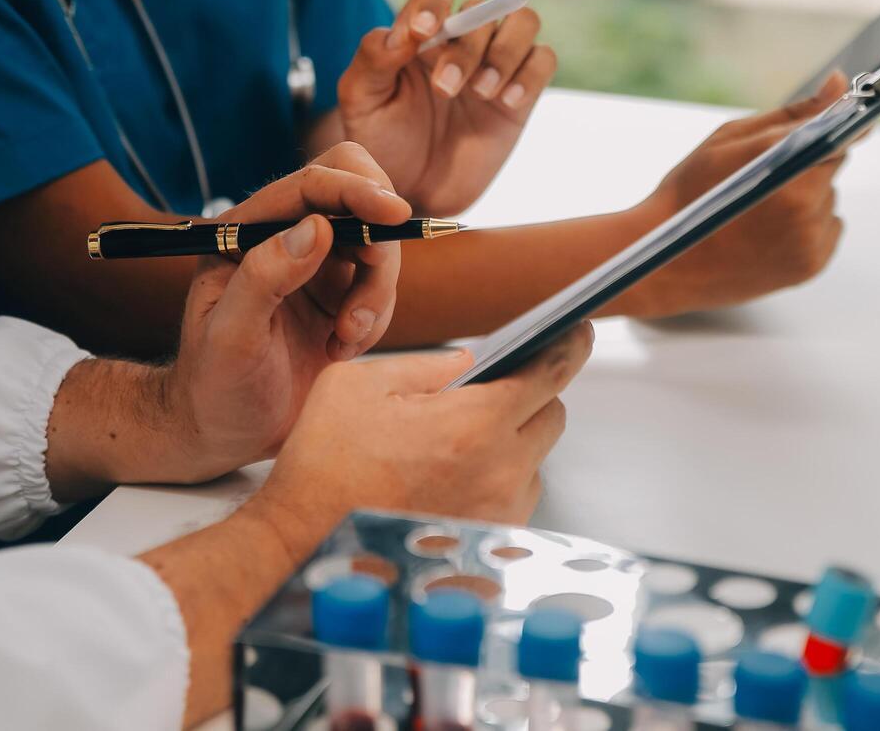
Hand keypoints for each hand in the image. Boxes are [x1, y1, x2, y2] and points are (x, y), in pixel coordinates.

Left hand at [164, 143, 411, 481]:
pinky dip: (376, 319)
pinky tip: (340, 351)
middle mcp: (282, 238)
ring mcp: (315, 266)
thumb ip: (264, 277)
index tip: (394, 213)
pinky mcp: (340, 295)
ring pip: (377, 248)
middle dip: (376, 246)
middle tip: (365, 302)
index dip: (356, 190)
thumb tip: (316, 228)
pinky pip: (382, 288)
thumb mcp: (230, 336)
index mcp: (244, 232)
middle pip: (356, 202)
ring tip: (342, 343)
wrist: (227, 432)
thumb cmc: (214, 386)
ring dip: (374, 296)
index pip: (310, 186)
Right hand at [248, 323, 594, 544]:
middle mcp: (500, 473)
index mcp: (472, 425)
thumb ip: (426, 366)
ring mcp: (499, 516)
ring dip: (509, 445)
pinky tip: (447, 482)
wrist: (302, 545)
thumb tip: (470, 363)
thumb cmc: (323, 464)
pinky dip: (493, 484)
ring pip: (533, 462)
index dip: (569, 346)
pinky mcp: (491, 548)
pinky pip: (513, 501)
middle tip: (489, 393)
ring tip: (454, 447)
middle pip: (551, 417)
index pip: (548, 374)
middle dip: (529, 397)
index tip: (577, 331)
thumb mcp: (358, 384)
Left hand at [336, 0, 556, 215]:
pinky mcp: (520, 96)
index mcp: (421, 33)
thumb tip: (407, 30)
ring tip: (481, 92)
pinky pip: (543, 60)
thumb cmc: (382, 141)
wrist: (410, 192)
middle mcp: (461, 41)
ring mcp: (494, 66)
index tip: (423, 32)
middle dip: (466, 47)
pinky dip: (529, 74)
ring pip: (523, 22)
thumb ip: (374, 56)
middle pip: (482, 9)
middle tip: (445, 90)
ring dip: (505, 52)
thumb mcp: (361, 100)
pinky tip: (506, 103)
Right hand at [626, 73, 850, 316]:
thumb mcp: (730, 141)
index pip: (838, 135)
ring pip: (828, 201)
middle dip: (805, 167)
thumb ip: (792, 114)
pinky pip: (827, 231)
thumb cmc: (688, 195)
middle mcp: (804, 203)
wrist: (665, 263)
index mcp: (785, 165)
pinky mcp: (810, 266)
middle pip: (831, 168)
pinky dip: (807, 228)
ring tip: (758, 211)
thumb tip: (839, 82)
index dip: (824, 132)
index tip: (820, 131)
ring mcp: (809, 239)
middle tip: (761, 179)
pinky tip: (769, 232)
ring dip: (805, 199)